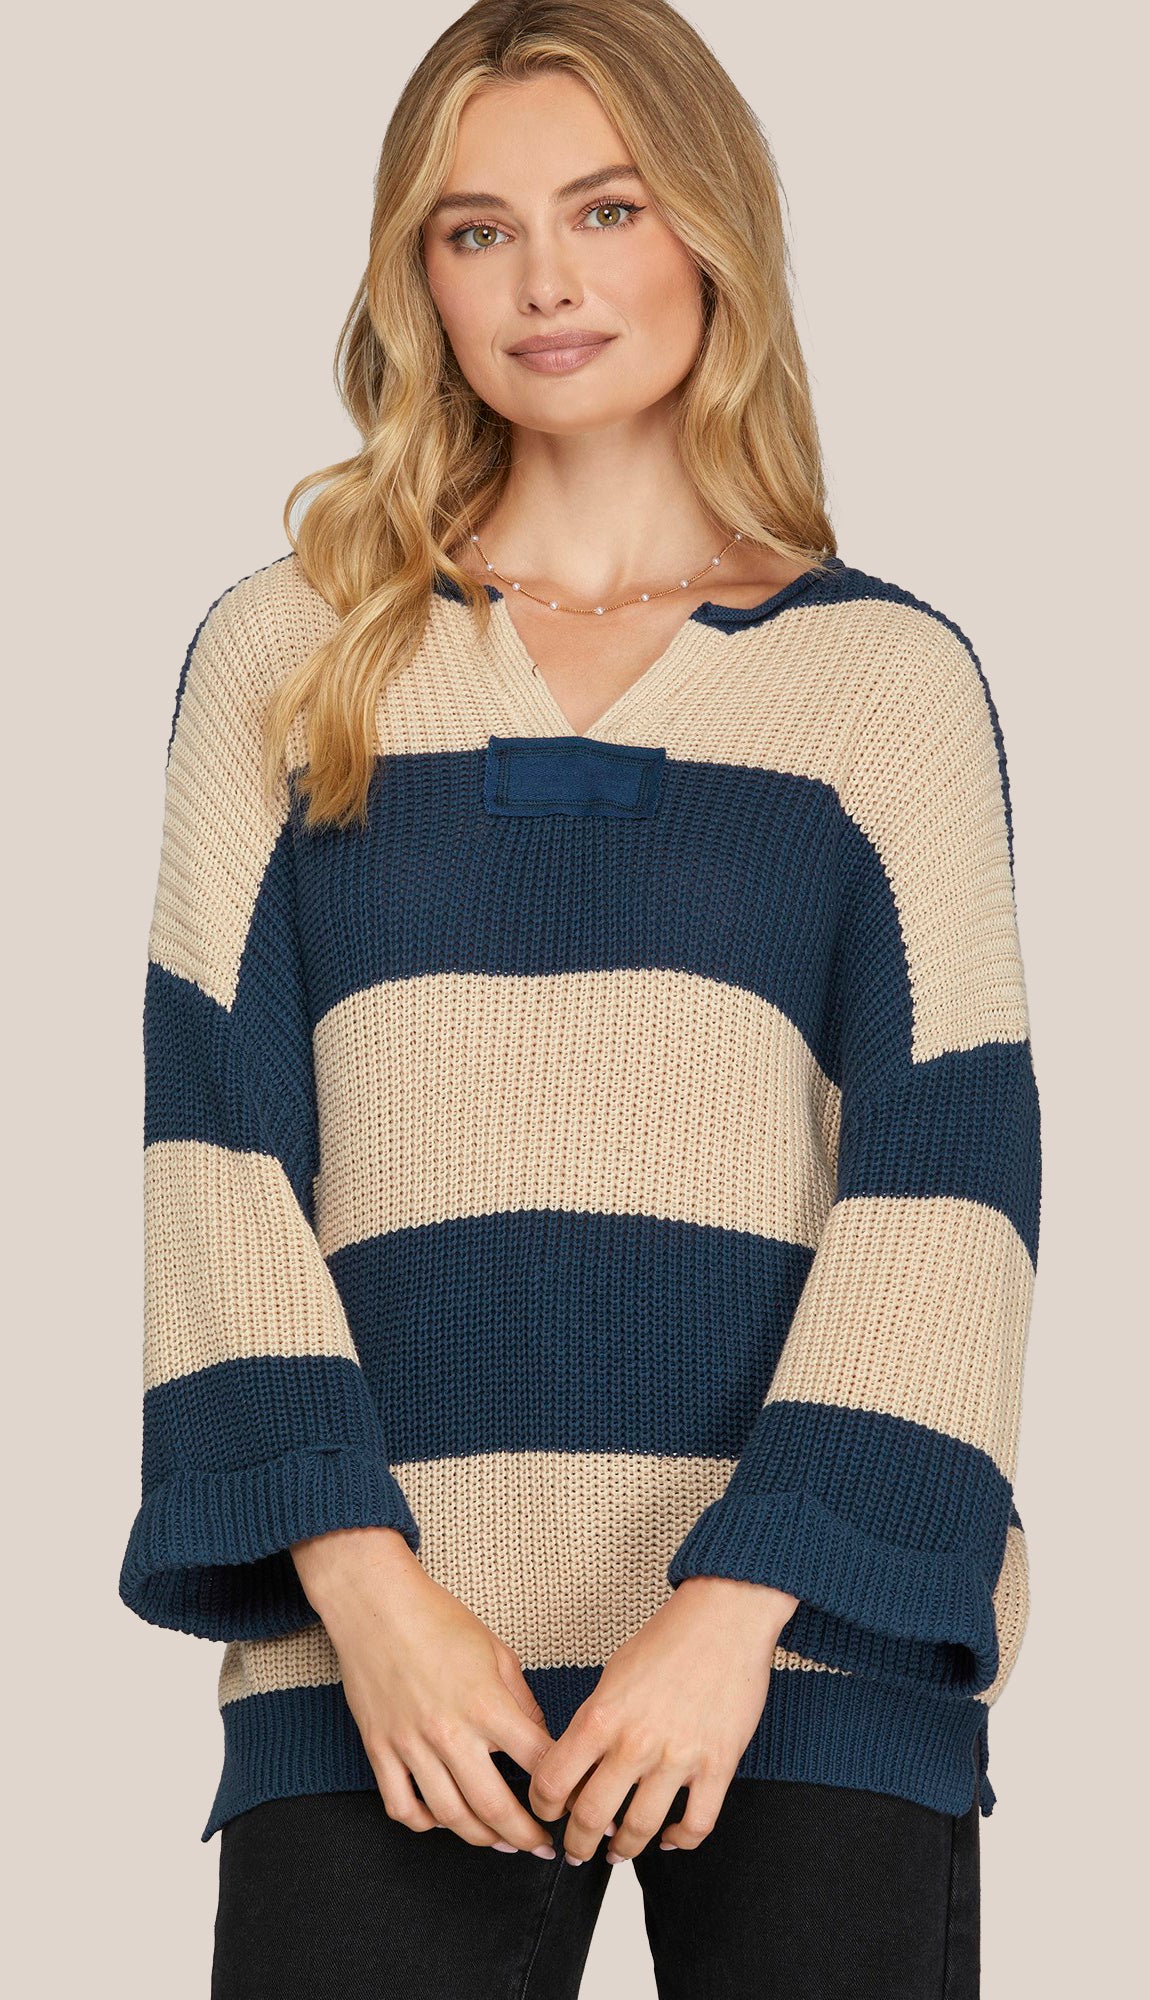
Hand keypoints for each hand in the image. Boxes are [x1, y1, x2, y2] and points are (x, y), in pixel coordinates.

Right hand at [291, 1525, 559, 1854]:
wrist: (376, 1605)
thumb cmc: (439, 1619)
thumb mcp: (497, 1652)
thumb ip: (521, 1701)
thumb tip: (539, 1741)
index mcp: (486, 1704)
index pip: (538, 1763)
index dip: (562, 1790)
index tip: (572, 1804)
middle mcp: (450, 1732)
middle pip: (495, 1807)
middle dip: (526, 1836)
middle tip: (543, 1847)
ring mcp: (411, 1745)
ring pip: (450, 1816)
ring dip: (482, 1838)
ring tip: (501, 1843)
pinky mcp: (380, 1749)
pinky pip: (402, 1806)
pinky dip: (424, 1823)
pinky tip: (443, 1821)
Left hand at [528, 1576, 799, 1864]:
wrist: (724, 1619)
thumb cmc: (668, 1639)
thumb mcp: (613, 1674)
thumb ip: (595, 1721)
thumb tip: (580, 1763)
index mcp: (602, 1716)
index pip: (553, 1781)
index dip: (543, 1806)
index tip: (547, 1813)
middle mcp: (635, 1742)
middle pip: (591, 1816)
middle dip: (577, 1843)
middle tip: (576, 1849)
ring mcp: (678, 1757)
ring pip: (640, 1829)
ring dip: (623, 1850)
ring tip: (618, 1852)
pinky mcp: (717, 1766)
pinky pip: (696, 1825)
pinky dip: (679, 1842)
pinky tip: (669, 1838)